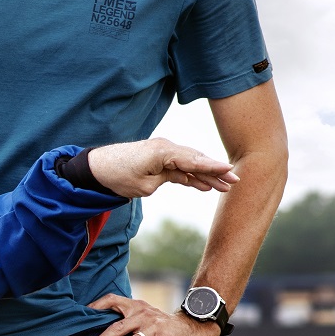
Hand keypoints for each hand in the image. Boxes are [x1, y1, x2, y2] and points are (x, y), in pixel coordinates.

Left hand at [84, 293, 219, 335]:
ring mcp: (155, 326)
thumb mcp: (144, 318)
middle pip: (117, 327)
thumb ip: (126, 321)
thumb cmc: (160, 328)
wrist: (193, 329)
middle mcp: (143, 314)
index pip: (112, 300)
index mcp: (135, 307)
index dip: (96, 306)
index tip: (80, 316)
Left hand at [87, 138, 237, 198]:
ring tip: (225, 187)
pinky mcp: (161, 160)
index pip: (193, 160)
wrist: (99, 168)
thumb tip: (181, 176)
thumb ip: (166, 179)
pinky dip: (193, 177)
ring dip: (207, 175)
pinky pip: (181, 169)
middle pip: (196, 160)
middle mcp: (167, 148)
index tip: (229, 170)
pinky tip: (206, 186)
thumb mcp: (143, 185)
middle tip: (235, 181)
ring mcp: (164, 153)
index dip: (212, 167)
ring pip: (191, 165)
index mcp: (163, 152)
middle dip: (216, 171)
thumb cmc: (118, 176)